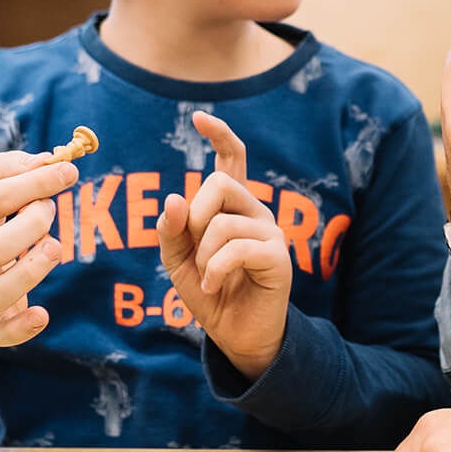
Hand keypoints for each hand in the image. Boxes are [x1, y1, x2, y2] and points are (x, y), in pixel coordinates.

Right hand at [0, 151, 77, 346]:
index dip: (34, 184)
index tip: (69, 171)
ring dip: (33, 271)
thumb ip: (5, 168)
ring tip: (54, 246)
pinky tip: (42, 314)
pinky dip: (21, 329)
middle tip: (49, 208)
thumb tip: (44, 161)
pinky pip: (0, 333)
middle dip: (33, 224)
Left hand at [156, 111, 291, 378]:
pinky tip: (215, 287)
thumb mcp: (178, 261)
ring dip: (204, 255)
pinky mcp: (278, 256)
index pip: (232, 158)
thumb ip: (172, 231)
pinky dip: (215, 271)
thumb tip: (175, 198)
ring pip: (222, 221)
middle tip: (195, 252)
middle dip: (194, 219)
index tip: (197, 117)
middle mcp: (255, 211)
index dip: (219, 134)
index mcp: (232, 206)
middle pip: (218, 183)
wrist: (236, 334)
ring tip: (208, 278)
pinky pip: (236, 248)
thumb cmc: (210, 292)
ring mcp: (270, 231)